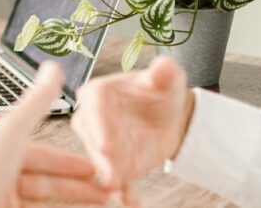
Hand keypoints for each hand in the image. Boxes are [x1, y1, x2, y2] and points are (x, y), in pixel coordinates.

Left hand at [0, 62, 111, 206]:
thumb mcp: (14, 128)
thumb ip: (37, 101)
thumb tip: (53, 67)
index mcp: (0, 152)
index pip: (40, 156)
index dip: (68, 162)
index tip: (92, 167)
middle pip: (46, 183)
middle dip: (78, 186)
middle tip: (106, 189)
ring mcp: (1, 200)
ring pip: (45, 202)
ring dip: (75, 201)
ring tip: (104, 203)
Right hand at [71, 56, 195, 199]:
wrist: (169, 117)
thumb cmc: (161, 92)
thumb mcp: (168, 79)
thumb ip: (165, 73)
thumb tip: (163, 66)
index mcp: (98, 93)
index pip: (93, 107)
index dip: (99, 126)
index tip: (105, 145)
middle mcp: (91, 120)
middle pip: (92, 140)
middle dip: (101, 160)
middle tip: (112, 176)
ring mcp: (99, 145)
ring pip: (100, 163)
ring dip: (109, 179)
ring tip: (121, 192)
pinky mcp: (111, 165)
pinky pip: (114, 180)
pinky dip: (122, 192)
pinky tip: (131, 201)